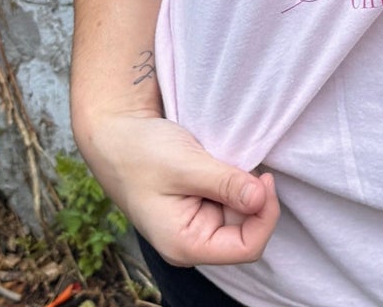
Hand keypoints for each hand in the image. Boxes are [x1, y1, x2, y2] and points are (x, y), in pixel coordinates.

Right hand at [78, 110, 279, 267]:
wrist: (116, 136)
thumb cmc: (141, 153)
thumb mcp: (186, 165)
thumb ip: (225, 184)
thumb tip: (262, 198)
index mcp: (186, 245)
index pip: (247, 247)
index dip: (265, 215)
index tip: (265, 177)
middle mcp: (193, 241)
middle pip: (248, 230)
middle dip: (255, 198)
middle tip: (248, 163)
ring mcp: (196, 224)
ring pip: (242, 213)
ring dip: (244, 188)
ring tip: (229, 161)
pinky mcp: (198, 206)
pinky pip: (230, 200)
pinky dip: (235, 182)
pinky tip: (225, 163)